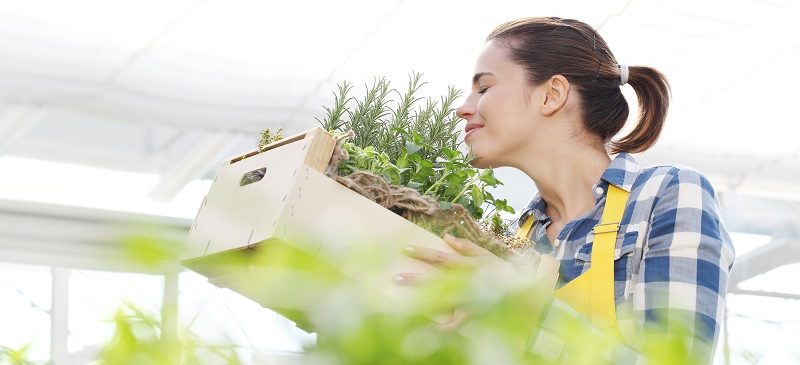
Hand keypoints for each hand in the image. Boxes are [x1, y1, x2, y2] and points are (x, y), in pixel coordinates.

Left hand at [394, 233, 525, 329]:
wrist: (522, 291)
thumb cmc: (500, 271)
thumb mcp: (485, 254)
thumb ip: (466, 246)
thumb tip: (446, 236)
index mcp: (468, 265)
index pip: (441, 257)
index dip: (423, 253)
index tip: (405, 249)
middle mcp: (466, 281)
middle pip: (436, 279)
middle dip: (415, 279)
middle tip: (396, 278)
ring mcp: (468, 299)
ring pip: (442, 300)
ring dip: (422, 301)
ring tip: (404, 304)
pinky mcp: (471, 313)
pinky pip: (455, 323)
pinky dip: (442, 328)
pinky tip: (427, 330)